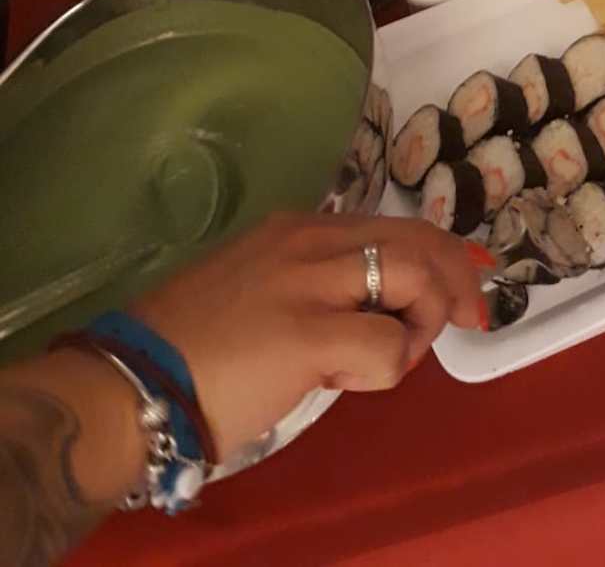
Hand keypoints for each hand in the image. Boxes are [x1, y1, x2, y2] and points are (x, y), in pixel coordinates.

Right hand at [134, 213, 485, 460]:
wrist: (133, 381)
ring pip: (414, 277)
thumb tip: (371, 304)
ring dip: (422, 323)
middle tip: (471, 317)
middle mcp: (311, 240)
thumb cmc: (193, 346)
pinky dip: (387, 368)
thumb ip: (316, 282)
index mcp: (301, 228)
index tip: (467, 277)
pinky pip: (387, 346)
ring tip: (393, 355)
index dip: (441, 251)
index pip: (395, 224)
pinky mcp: (308, 334)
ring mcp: (310, 282)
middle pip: (418, 241)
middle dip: (457, 278)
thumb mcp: (262, 286)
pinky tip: (344, 380)